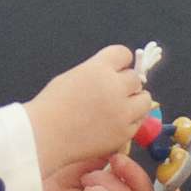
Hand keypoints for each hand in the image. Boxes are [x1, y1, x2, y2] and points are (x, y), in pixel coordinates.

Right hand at [26, 45, 153, 171]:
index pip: (123, 54)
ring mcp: (121, 112)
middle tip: (114, 92)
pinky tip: (114, 123)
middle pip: (136, 78)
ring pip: (145, 100)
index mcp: (99, 68)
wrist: (45, 135)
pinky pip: (138, 122)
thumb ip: (97, 72)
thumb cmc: (52, 105)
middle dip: (127, 83)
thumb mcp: (73, 76)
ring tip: (121, 107)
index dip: (120, 62)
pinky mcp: (124, 133)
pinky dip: (129, 121)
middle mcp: (114, 87)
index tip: (117, 68)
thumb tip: (115, 74)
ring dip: (135, 101)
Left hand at [36, 153, 180, 190]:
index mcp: (127, 187)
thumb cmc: (64, 163)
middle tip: (115, 160)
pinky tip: (85, 189)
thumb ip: (120, 143)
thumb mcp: (97, 148)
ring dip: (106, 182)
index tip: (172, 179)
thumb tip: (139, 123)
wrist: (33, 180)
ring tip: (86, 177)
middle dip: (134, 175)